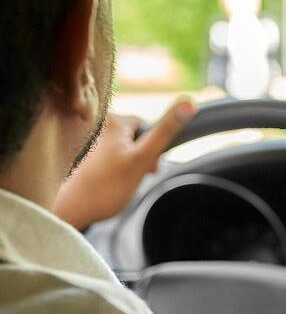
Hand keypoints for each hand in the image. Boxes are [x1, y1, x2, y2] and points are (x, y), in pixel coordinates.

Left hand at [55, 99, 195, 229]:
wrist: (69, 211)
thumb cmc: (105, 187)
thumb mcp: (142, 158)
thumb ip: (165, 131)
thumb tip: (188, 102)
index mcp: (112, 120)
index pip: (145, 126)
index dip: (150, 149)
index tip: (145, 167)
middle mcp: (95, 124)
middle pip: (130, 137)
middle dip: (136, 158)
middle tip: (130, 177)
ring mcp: (85, 140)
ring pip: (118, 149)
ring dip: (123, 165)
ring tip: (114, 183)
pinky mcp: (78, 154)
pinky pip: (102, 158)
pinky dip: (106, 170)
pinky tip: (102, 184)